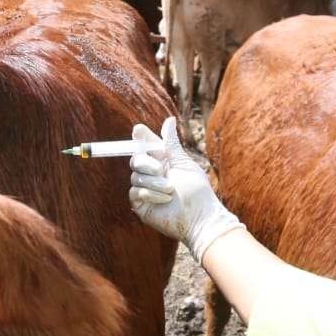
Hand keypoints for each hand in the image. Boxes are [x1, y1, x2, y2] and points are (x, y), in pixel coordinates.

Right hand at [128, 118, 244, 262]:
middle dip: (147, 163)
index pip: (145, 146)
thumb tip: (169, 119)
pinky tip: (164, 199)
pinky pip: (135, 192)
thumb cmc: (196, 190)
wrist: (199, 217)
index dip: (140, 138)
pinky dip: (150, 193)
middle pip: (136, 159)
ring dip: (154, 182)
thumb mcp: (183, 162)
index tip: (139, 131)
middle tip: (162, 170)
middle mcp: (152, 175)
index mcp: (162, 162)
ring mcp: (145, 189)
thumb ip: (170, 143)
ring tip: (171, 190)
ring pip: (135, 176)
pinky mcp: (141, 204)